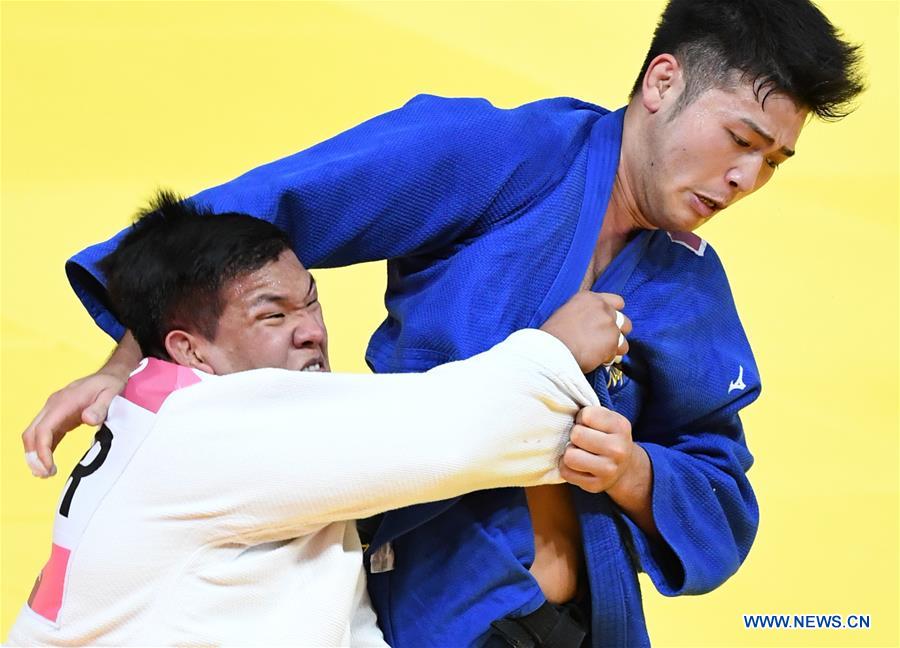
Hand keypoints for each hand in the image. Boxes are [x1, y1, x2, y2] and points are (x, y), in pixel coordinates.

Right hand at [22, 332, 139, 477]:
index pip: (43, 429)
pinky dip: (44, 449)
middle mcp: (53, 406)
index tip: (48, 467)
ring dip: (36, 454)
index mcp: (63, 402)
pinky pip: (45, 435)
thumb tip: (88, 419)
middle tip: (45, 475)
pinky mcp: (58, 417)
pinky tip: (49, 464)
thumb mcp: (111, 394)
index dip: (42, 450)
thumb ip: (100, 407)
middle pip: (32, 433)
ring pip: (34, 435)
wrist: (109, 376)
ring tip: (46, 473)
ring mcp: (54, 411)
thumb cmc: (110, 385)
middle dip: (34, 455)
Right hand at [540, 291, 630, 372]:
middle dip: (616, 332)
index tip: (606, 324)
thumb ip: (584, 314)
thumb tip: (592, 324)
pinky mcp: (612, 341)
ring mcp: (609, 323)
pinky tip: (597, 360)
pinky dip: (609, 358)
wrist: (551, 350)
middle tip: (604, 341)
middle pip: (623, 320)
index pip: (617, 302)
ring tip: (600, 354)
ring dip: (614, 347)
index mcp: (589, 298)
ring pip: (623, 338)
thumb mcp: (566, 314)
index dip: (614, 314)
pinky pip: (618, 352)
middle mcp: (602, 307)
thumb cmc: (552, 336)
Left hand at [560, 405, 637, 493]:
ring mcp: (608, 470)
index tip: (588, 425)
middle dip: (575, 435)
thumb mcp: (608, 419)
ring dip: (570, 452)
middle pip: (577, 435)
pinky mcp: (596, 485)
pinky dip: (567, 467)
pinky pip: (566, 472)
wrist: (624, 466)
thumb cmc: (608, 437)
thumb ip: (591, 414)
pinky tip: (577, 464)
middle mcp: (618, 449)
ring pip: (569, 456)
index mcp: (621, 427)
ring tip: (579, 451)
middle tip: (582, 439)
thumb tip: (561, 418)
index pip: (586, 415)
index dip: (582, 418)